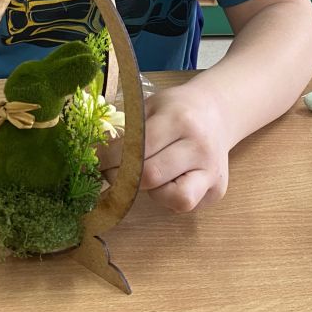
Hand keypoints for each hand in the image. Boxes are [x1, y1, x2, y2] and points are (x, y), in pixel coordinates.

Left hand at [102, 83, 230, 211]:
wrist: (217, 113)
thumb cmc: (177, 109)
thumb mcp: (151, 106)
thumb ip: (128, 130)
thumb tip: (96, 154)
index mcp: (178, 120)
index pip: (137, 147)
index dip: (109, 159)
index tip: (93, 162)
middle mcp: (198, 147)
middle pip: (152, 176)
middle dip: (123, 178)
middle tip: (110, 173)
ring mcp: (211, 171)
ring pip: (174, 198)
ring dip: (151, 192)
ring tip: (148, 176)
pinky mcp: (217, 190)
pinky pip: (185, 204)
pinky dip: (169, 198)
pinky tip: (167, 182)